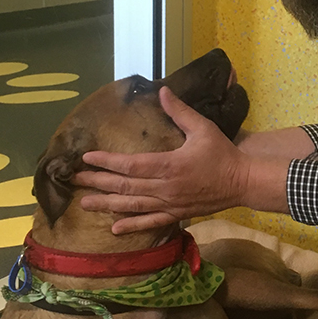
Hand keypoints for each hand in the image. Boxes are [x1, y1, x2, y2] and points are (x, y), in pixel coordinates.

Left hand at [73, 87, 251, 233]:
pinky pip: (150, 222)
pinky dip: (132, 225)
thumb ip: (180, 111)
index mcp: (169, 165)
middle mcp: (165, 187)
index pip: (130, 164)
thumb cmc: (222, 153)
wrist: (242, 182)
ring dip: (107, 204)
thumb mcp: (203, 128)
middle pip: (124, 186)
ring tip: (84, 203)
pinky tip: (114, 228)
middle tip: (74, 180)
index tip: (86, 157)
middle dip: (97, 182)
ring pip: (132, 205)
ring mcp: (170, 204)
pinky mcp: (177, 214)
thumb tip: (162, 90)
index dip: (106, 161)